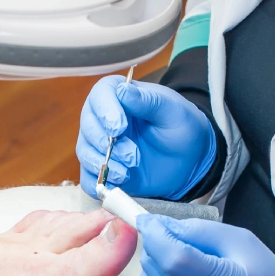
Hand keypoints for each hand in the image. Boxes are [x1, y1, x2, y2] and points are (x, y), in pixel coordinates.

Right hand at [77, 76, 216, 199]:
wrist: (190, 160)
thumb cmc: (181, 128)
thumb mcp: (172, 111)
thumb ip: (148, 101)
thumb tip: (122, 90)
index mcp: (120, 96)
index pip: (100, 95)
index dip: (105, 111)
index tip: (119, 128)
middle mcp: (104, 119)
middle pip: (87, 125)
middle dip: (105, 143)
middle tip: (133, 156)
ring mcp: (100, 146)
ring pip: (85, 152)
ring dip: (102, 164)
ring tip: (127, 173)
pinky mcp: (102, 170)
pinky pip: (87, 179)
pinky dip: (97, 184)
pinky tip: (117, 184)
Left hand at [136, 215, 274, 275]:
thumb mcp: (242, 243)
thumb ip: (199, 230)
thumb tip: (160, 225)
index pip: (170, 256)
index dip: (154, 234)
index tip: (147, 221)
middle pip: (155, 270)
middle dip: (157, 249)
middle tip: (177, 244)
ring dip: (156, 272)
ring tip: (183, 270)